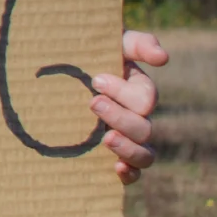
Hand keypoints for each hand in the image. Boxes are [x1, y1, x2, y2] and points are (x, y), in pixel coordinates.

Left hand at [93, 30, 168, 184]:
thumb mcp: (110, 42)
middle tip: (92, 102)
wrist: (52, 76)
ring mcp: (128, 141)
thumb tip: (163, 58)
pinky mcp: (114, 159)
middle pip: (144, 127)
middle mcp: (137, 119)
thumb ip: (137, 43)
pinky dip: (129, 174)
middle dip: (120, 116)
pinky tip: (116, 168)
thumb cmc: (84, 56)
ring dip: (128, 147)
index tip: (96, 80)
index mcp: (138, 91)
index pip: (145, 98)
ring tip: (106, 138)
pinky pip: (133, 174)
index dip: (124, 92)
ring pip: (146, 155)